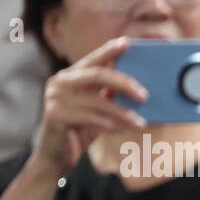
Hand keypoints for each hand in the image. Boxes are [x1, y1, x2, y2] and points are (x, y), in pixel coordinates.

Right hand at [30, 36, 147, 173]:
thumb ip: (109, 94)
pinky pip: (90, 118)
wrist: (56, 156)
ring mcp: (55, 98)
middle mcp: (60, 82)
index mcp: (70, 77)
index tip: (127, 43)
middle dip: (124, 83)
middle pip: (96, 75)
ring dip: (123, 113)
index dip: (109, 50)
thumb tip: (139, 87)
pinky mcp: (55, 115)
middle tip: (145, 95)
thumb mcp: (97, 109)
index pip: (92, 60)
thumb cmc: (80, 129)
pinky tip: (123, 129)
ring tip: (141, 122)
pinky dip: (110, 124)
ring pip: (97, 101)